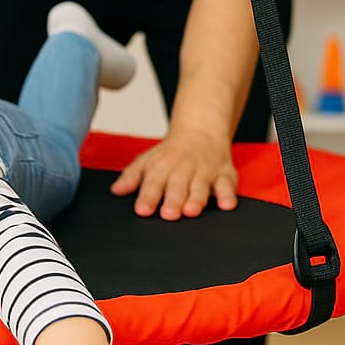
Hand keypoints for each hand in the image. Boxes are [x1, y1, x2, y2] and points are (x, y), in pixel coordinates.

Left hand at [110, 126, 236, 218]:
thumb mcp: (149, 159)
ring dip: (197, 199)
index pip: (154, 182)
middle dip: (173, 200)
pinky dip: (228, 195)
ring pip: (201, 186)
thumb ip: (132, 176)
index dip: (147, 196)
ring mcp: (205, 171)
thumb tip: (116, 191)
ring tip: (191, 211)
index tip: (142, 210)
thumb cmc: (172, 152)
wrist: (201, 130)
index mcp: (163, 164)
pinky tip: (226, 205)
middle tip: (168, 215)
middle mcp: (185, 168)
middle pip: (178, 186)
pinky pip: (228, 185)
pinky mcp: (225, 175)